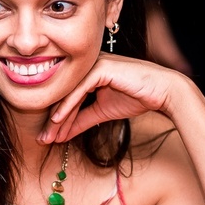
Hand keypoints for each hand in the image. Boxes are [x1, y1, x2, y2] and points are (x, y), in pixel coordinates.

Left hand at [37, 53, 188, 144]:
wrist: (162, 91)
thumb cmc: (136, 97)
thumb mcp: (102, 112)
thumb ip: (82, 120)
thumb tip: (62, 134)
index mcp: (87, 72)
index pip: (67, 96)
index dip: (56, 118)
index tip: (47, 138)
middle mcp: (87, 65)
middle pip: (64, 94)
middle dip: (53, 120)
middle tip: (42, 139)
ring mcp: (93, 64)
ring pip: (69, 92)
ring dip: (58, 116)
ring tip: (49, 135)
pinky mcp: (100, 68)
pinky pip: (79, 89)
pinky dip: (67, 105)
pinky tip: (58, 120)